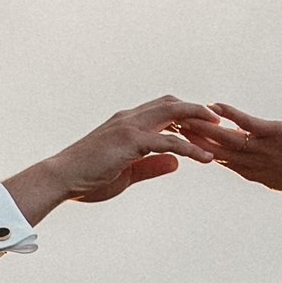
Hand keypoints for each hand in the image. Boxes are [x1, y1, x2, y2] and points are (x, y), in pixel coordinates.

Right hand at [5, 97, 211, 222]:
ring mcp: (130, 127)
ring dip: (199, 120)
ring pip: (173, 113)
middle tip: (219, 120)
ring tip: (220, 131)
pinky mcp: (131, 142)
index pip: (161, 109)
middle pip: (171, 103)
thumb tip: (177, 163)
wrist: (61, 179)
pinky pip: (168, 141)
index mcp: (126, 123)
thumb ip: (152, 166)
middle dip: (197, 109)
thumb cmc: (87, 178)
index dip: (184, 113)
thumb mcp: (127, 174)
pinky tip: (205, 158)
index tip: (203, 125)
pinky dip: (190, 148)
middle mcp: (129, 118)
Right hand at [185, 103, 281, 205]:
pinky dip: (229, 114)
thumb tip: (240, 162)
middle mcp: (251, 162)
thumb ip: (254, 168)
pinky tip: (214, 105)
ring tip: (184, 117)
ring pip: (224, 138)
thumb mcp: (275, 177)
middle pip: (214, 148)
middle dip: (193, 137)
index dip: (198, 149)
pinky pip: (246, 123)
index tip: (180, 141)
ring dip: (203, 127)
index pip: (218, 158)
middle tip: (171, 126)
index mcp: (250, 172)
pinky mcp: (273, 134)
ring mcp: (261, 148)